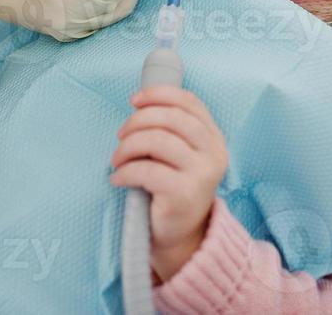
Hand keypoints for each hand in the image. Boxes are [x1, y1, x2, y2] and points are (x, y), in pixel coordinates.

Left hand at [109, 86, 228, 282]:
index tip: (134, 100)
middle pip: (170, 118)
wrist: (180, 235)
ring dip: (127, 147)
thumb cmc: (172, 187)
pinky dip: (125, 171)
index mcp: (213, 138)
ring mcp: (202, 174)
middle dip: (137, 121)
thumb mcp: (179, 153)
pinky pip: (146, 170)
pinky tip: (118, 178)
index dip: (159, 95)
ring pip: (156, 141)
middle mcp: (213, 153)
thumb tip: (139, 102)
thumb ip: (170, 128)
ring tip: (117, 159)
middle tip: (120, 136)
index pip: (189, 103)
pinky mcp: (184, 194)